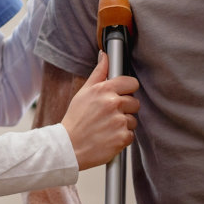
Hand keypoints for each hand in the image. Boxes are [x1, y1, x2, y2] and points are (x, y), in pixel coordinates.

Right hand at [60, 52, 138, 169]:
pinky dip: (122, 138)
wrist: (68, 147)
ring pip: (133, 120)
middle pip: (135, 102)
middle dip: (125, 109)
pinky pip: (131, 135)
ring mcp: (119, 121)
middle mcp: (113, 104)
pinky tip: (108, 137)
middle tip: (109, 115)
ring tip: (107, 127)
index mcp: (104, 90)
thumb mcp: (84, 92)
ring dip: (123, 125)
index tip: (122, 95)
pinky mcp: (122, 137)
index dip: (128, 90)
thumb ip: (98, 73)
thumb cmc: (75, 119)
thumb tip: (105, 55)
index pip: (131, 83)